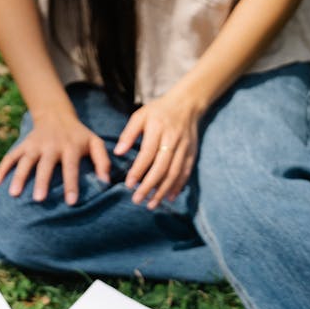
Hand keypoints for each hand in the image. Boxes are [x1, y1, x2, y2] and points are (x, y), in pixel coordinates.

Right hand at [0, 112, 110, 204]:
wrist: (56, 114)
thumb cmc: (79, 136)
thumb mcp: (95, 143)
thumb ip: (103, 161)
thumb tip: (106, 182)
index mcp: (70, 147)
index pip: (71, 167)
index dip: (71, 184)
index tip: (71, 202)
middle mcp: (51, 145)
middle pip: (45, 165)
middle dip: (42, 181)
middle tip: (38, 200)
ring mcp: (34, 145)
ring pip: (25, 161)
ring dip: (18, 177)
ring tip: (13, 194)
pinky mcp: (22, 146)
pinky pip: (10, 158)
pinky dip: (1, 170)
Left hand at [114, 90, 202, 209]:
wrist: (187, 104)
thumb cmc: (158, 111)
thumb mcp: (140, 115)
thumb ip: (129, 133)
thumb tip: (117, 152)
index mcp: (158, 128)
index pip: (147, 153)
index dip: (138, 170)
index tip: (128, 184)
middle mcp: (173, 139)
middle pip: (161, 167)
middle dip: (149, 186)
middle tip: (137, 199)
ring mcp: (184, 147)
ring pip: (174, 172)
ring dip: (163, 190)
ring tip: (152, 204)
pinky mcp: (192, 153)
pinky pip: (185, 172)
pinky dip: (178, 186)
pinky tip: (169, 197)